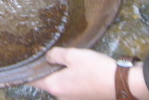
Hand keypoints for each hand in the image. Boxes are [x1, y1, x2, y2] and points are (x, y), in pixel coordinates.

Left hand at [31, 48, 148, 99]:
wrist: (120, 83)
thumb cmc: (94, 68)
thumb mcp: (73, 55)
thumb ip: (55, 55)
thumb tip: (47, 57)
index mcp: (54, 86)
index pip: (32, 80)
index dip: (28, 70)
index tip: (28, 60)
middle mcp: (60, 97)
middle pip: (47, 82)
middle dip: (49, 69)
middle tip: (52, 53)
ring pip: (60, 84)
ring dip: (62, 73)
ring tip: (68, 58)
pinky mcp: (83, 99)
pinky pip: (71, 88)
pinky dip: (72, 79)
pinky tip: (80, 68)